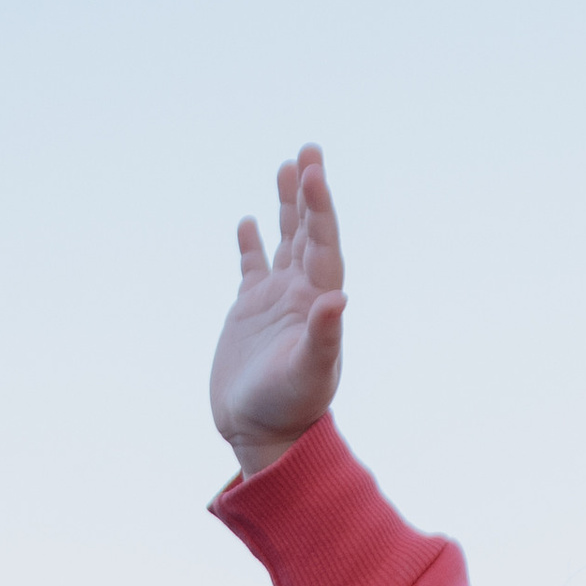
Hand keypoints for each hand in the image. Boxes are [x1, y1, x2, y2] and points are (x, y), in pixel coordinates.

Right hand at [210, 146, 345, 473]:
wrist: (263, 436)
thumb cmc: (291, 410)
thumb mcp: (309, 374)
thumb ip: (324, 336)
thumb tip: (337, 299)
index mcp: (318, 303)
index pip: (322, 244)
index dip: (319, 208)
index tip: (314, 171)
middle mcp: (301, 296)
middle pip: (308, 233)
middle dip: (309, 193)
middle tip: (309, 150)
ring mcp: (275, 302)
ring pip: (284, 243)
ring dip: (287, 207)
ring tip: (288, 166)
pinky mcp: (249, 314)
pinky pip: (252, 268)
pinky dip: (252, 245)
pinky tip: (249, 222)